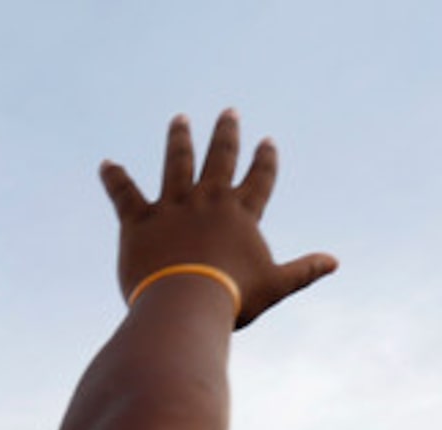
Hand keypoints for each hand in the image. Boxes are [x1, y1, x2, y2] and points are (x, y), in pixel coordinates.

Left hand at [99, 110, 334, 329]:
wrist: (186, 305)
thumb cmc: (232, 300)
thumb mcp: (274, 286)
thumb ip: (303, 270)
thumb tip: (335, 261)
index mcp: (241, 213)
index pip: (259, 179)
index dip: (264, 160)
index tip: (267, 142)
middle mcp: (208, 200)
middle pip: (220, 158)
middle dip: (226, 134)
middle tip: (228, 113)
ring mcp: (172, 207)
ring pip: (176, 163)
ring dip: (178, 139)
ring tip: (179, 120)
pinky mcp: (139, 221)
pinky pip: (123, 193)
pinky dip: (114, 178)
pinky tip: (106, 165)